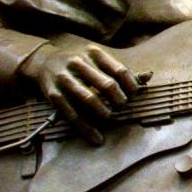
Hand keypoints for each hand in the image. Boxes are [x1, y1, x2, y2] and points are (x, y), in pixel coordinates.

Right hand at [18, 40, 141, 144]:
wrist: (42, 62)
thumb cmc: (79, 63)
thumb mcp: (98, 59)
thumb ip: (121, 70)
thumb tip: (149, 76)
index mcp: (94, 53)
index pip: (120, 70)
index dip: (131, 85)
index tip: (134, 95)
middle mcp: (78, 63)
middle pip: (107, 84)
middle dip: (119, 99)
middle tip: (122, 106)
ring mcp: (64, 79)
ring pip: (89, 99)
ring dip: (104, 111)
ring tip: (110, 116)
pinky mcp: (53, 95)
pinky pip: (72, 114)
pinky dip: (86, 128)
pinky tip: (96, 137)